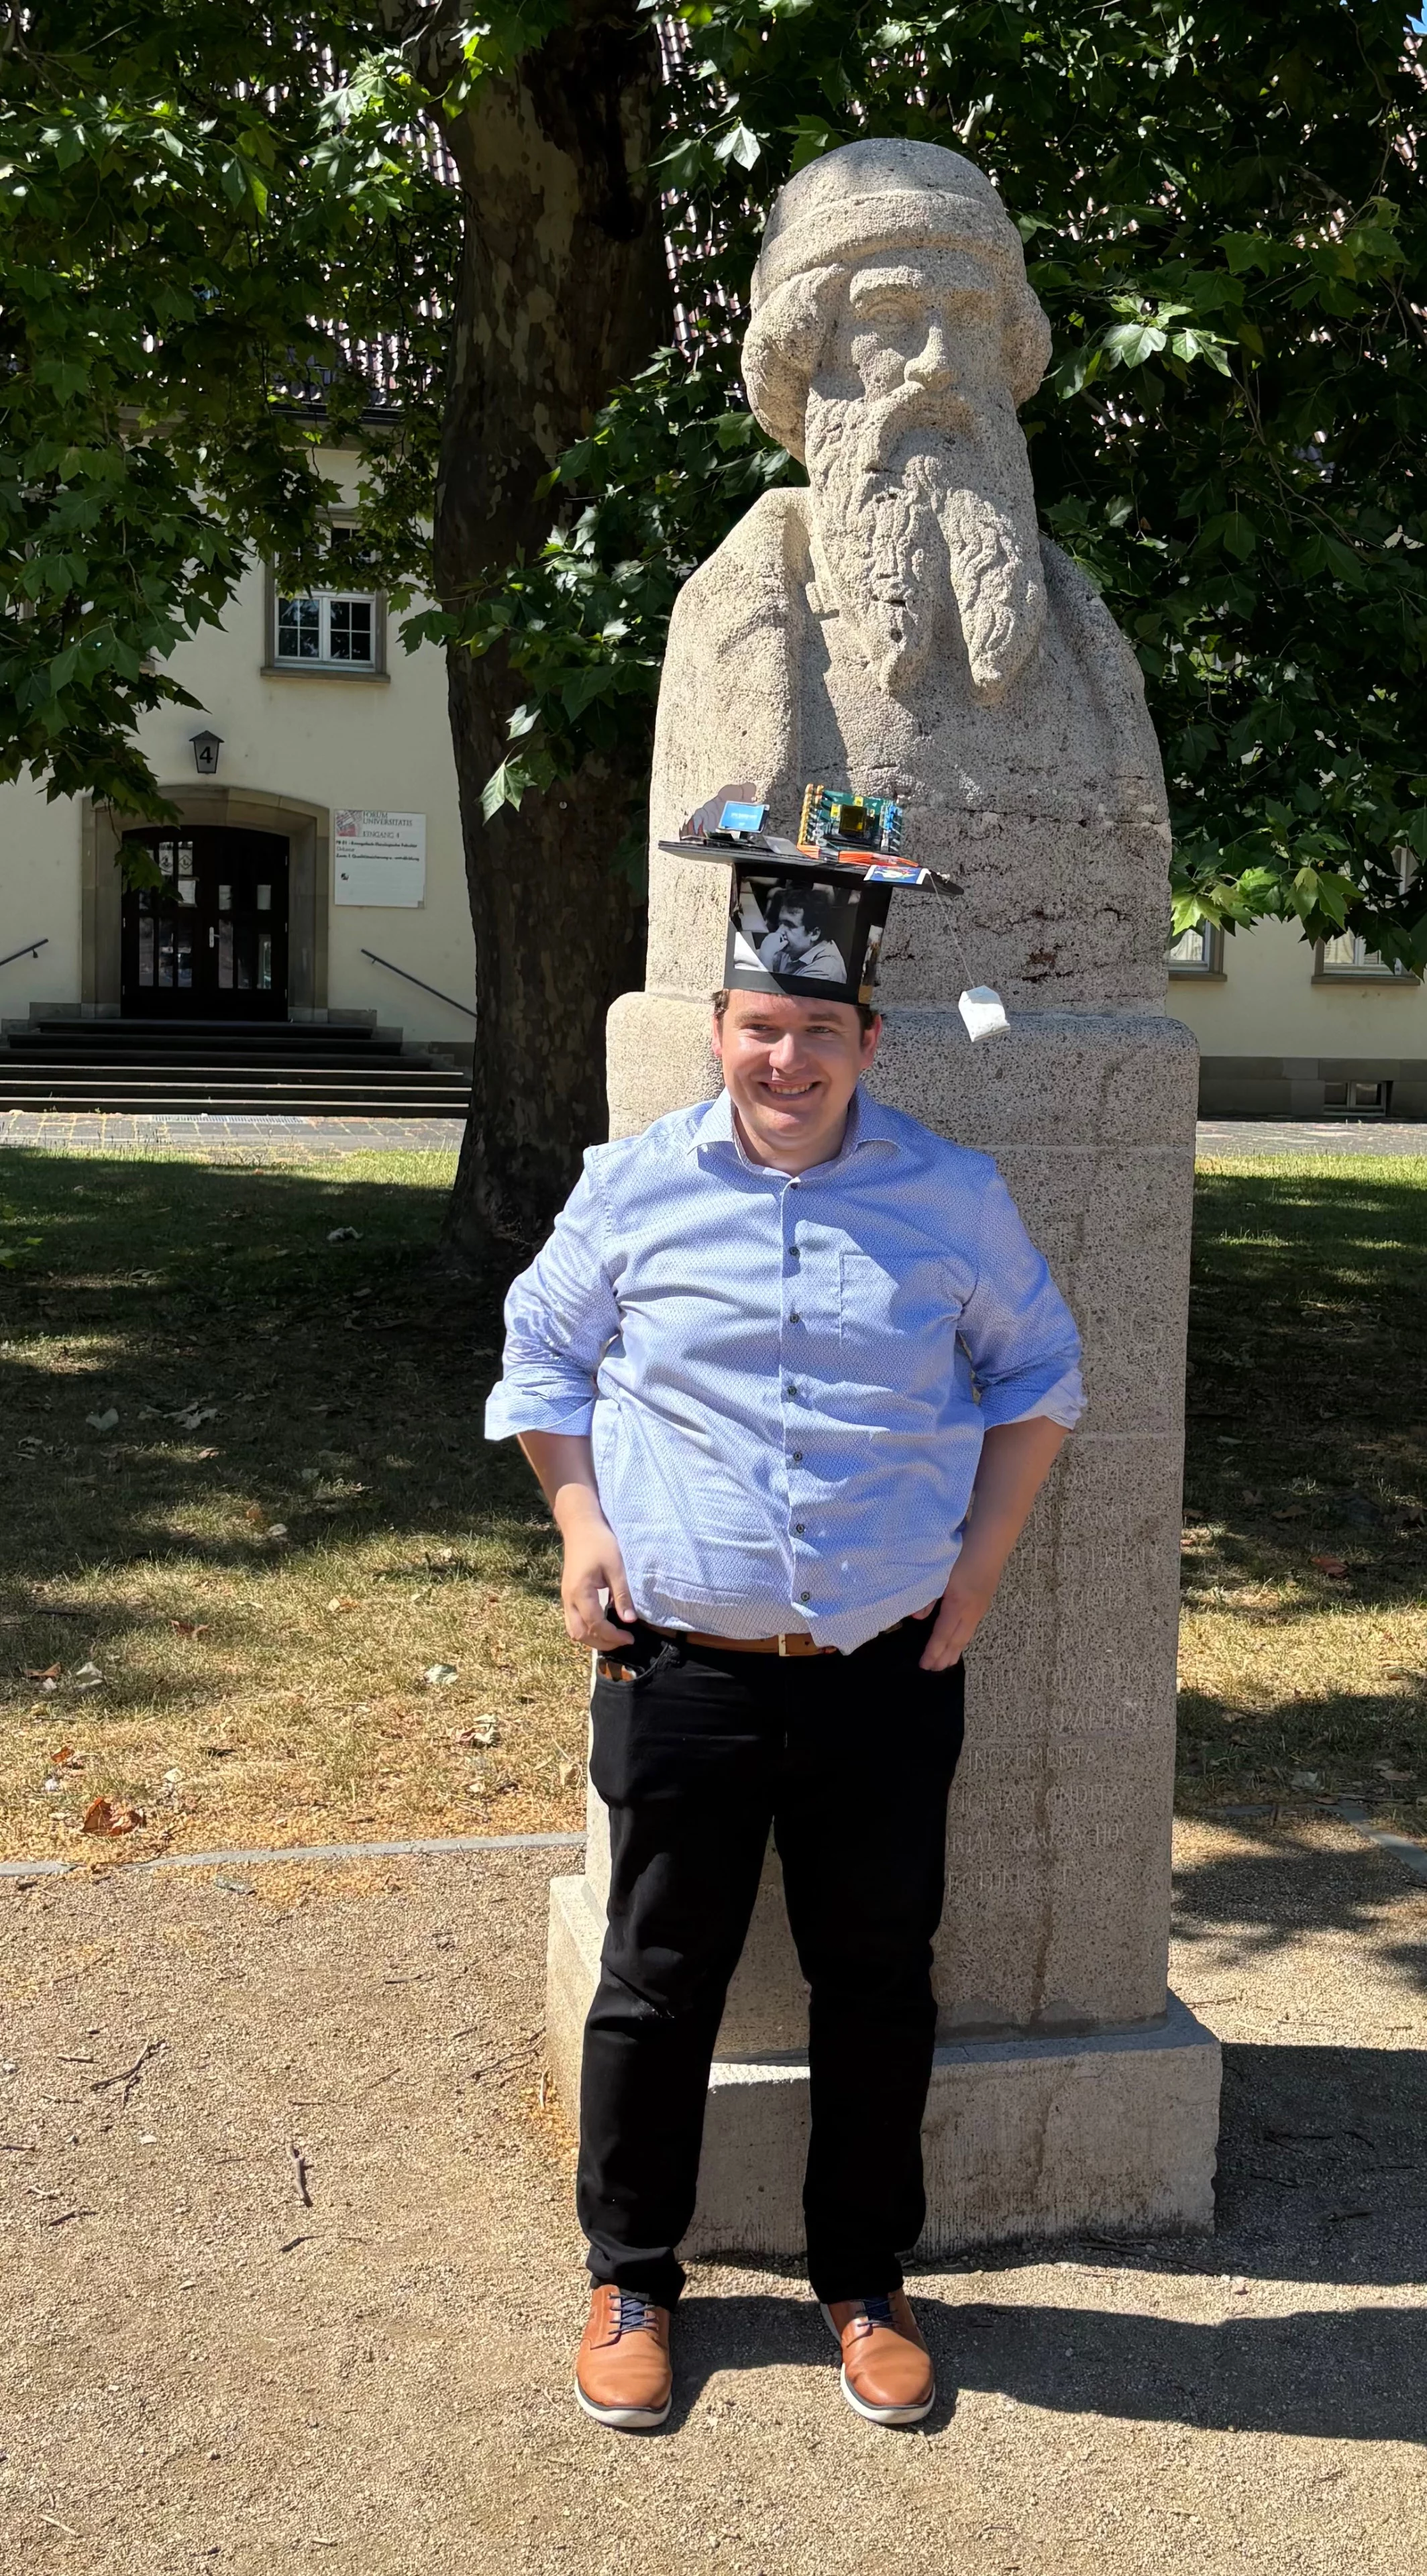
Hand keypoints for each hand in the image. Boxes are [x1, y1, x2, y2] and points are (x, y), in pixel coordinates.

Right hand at [559, 1496, 636, 1648]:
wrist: (580, 1527)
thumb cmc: (600, 1543)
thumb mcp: (616, 1567)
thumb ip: (622, 1595)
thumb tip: (629, 1620)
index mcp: (580, 1592)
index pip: (596, 1625)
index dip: (613, 1636)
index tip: (631, 1638)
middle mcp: (568, 1599)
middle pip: (580, 1634)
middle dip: (602, 1642)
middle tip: (623, 1640)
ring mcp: (565, 1598)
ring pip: (574, 1630)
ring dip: (592, 1638)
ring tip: (613, 1637)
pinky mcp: (568, 1595)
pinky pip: (573, 1621)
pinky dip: (587, 1629)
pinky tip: (602, 1625)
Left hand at [919, 1563, 996, 1671]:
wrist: (989, 1541)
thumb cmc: (961, 1553)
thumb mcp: (939, 1573)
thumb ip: (927, 1596)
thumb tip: (916, 1617)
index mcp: (958, 1605)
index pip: (942, 1636)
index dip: (933, 1652)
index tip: (925, 1665)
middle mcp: (971, 1611)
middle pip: (957, 1640)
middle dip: (945, 1657)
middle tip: (934, 1670)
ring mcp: (980, 1606)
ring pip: (966, 1635)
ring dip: (956, 1650)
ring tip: (948, 1662)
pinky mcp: (984, 1600)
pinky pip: (972, 1627)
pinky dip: (963, 1638)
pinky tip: (960, 1639)